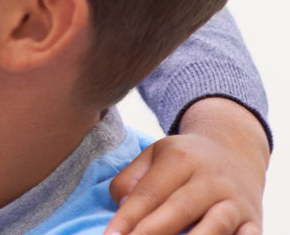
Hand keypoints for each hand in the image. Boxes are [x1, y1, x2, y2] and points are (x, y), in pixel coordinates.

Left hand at [107, 97, 267, 234]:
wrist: (236, 150)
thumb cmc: (185, 160)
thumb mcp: (154, 155)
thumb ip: (131, 180)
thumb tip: (122, 211)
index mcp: (182, 159)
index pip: (150, 193)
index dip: (127, 218)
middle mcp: (212, 179)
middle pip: (180, 208)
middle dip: (152, 232)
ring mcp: (236, 201)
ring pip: (215, 226)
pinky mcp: (254, 221)